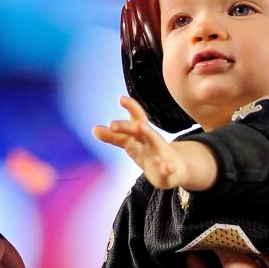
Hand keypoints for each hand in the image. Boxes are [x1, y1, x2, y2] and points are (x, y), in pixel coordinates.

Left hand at [93, 95, 217, 191]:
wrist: (174, 168)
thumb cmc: (148, 152)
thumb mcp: (129, 143)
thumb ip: (112, 137)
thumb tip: (94, 129)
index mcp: (141, 133)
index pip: (135, 117)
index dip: (130, 107)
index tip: (120, 98)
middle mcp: (151, 140)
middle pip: (139, 129)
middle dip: (126, 126)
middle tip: (112, 124)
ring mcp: (161, 153)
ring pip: (155, 142)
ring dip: (148, 134)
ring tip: (139, 127)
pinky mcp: (168, 169)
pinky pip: (168, 168)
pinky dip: (168, 167)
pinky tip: (168, 167)